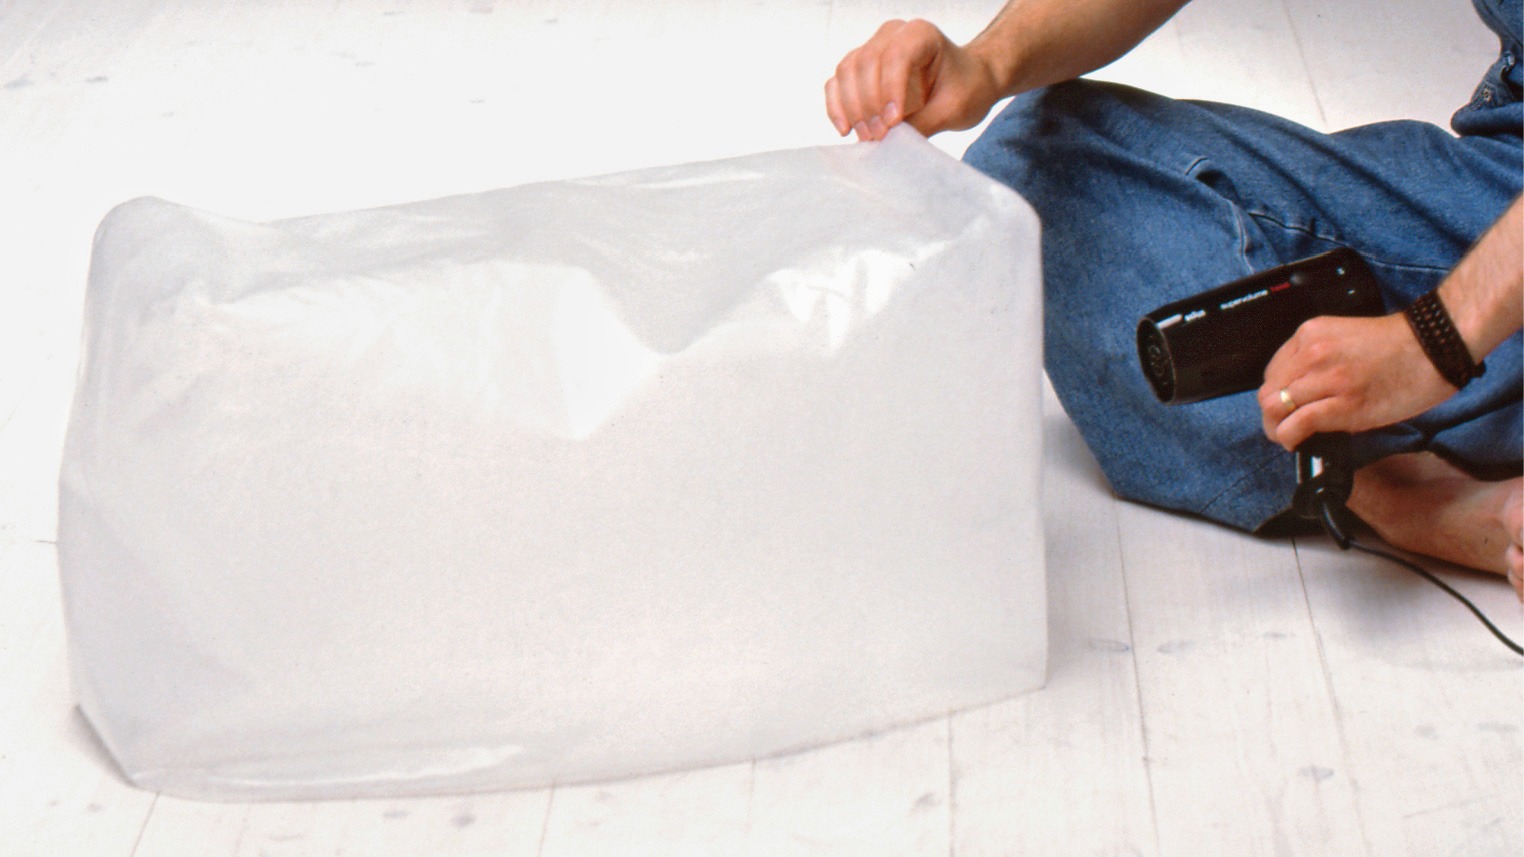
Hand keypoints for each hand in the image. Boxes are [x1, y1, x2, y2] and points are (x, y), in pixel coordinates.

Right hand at [824, 19, 1001, 140]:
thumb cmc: (965, 89)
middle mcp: (892, 34)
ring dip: (851, 108)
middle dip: (868, 105)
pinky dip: (837, 106)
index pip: (896, 56)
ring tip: (866, 137)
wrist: (966, 84)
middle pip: (865, 63)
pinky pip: (837, 83)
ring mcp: (872, 48)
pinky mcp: (860, 68)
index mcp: (921, 34)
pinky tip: (845, 129)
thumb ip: (922, 123)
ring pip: (847, 72)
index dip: (889, 90)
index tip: (893, 122)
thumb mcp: (953, 109)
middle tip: (878, 137)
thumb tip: (888, 143)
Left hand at [1258, 313, 1453, 450]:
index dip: (1275, 395)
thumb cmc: (1398, 346)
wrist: (1436, 346)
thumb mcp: (1342, 339)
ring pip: (1275, 409)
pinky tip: (1297, 442)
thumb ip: (1316, 361)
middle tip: (1283, 428)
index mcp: (1310, 335)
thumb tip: (1297, 393)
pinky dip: (1290, 437)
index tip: (1285, 408)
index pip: (1272, 372)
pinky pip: (1298, 424)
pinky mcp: (1343, 404)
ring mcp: (1327, 378)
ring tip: (1290, 437)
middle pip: (1268, 393)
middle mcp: (1312, 353)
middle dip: (1272, 415)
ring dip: (1277, 430)